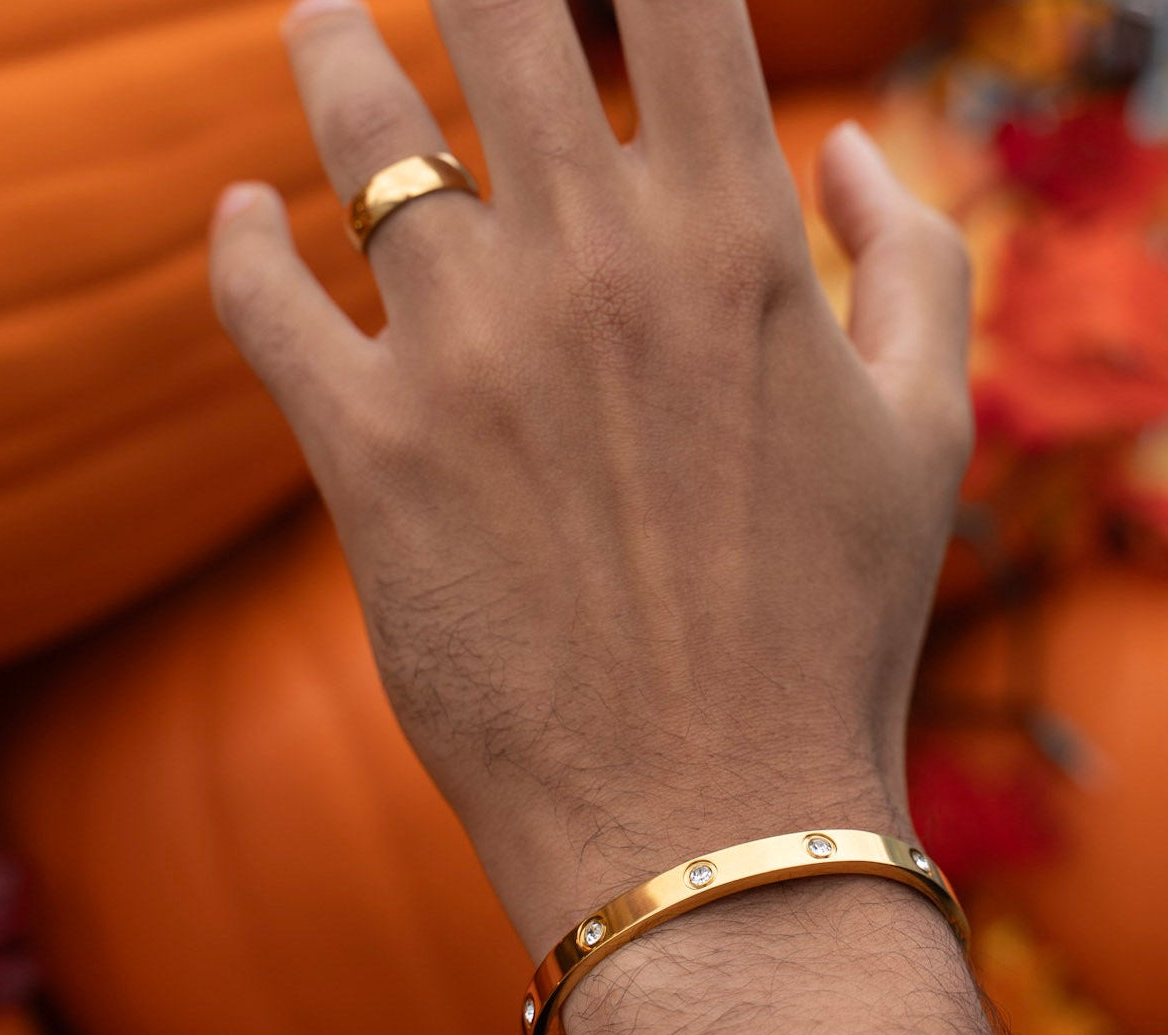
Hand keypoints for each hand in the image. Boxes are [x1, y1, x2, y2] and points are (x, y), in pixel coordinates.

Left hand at [208, 0, 973, 963]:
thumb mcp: (930, 437)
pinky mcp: (364, 454)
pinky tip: (243, 216)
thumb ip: (912, 259)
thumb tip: (839, 139)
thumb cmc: (836, 632)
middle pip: (490, 4)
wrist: (712, 819)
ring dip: (327, 46)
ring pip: (354, 118)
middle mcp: (592, 264)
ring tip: (317, 22)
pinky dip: (237, 236)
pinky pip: (259, 292)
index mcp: (739, 240)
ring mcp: (465, 351)